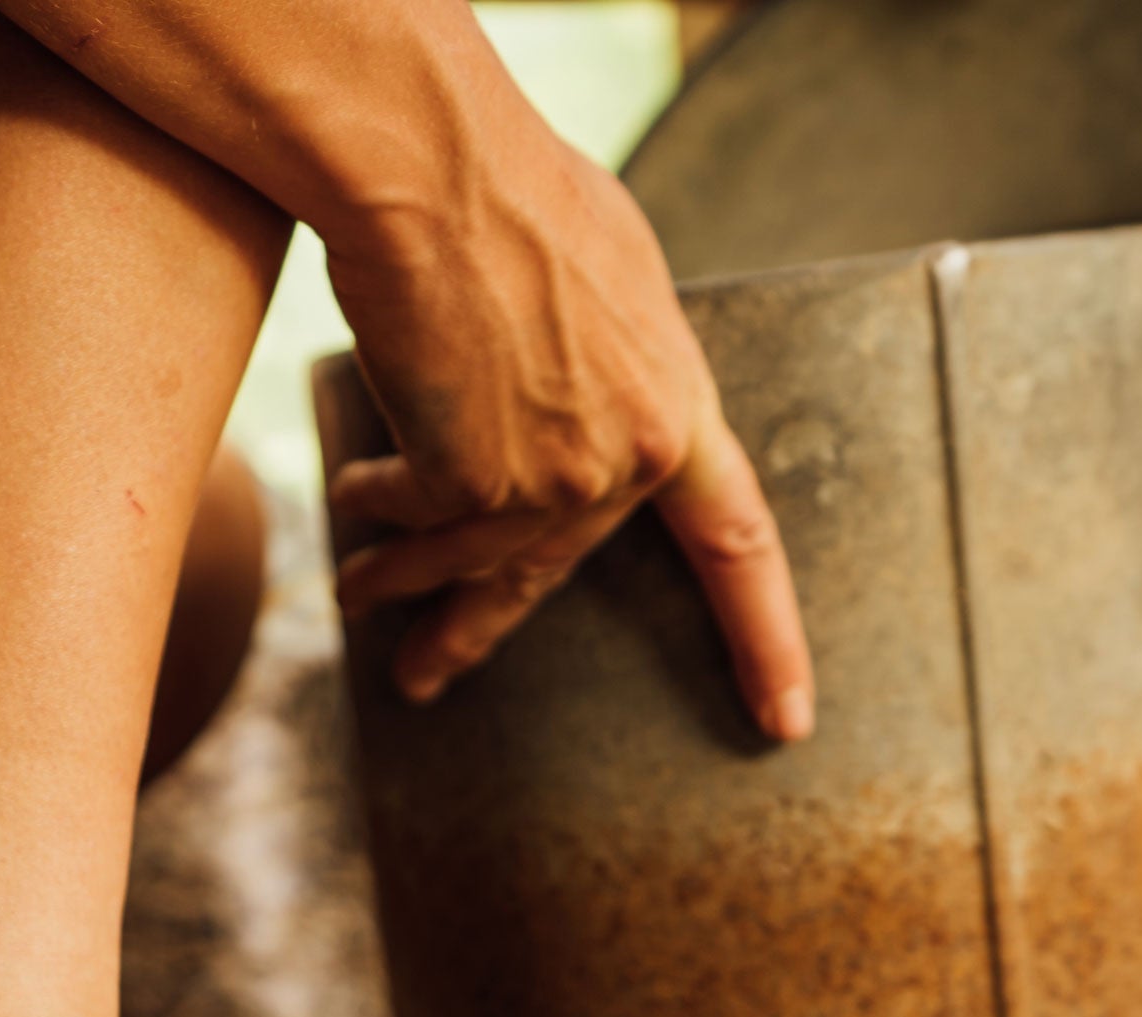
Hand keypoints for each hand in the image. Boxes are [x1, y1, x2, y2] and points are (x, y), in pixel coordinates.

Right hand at [323, 142, 813, 739]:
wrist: (436, 172)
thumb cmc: (513, 194)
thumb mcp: (613, 278)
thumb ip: (618, 365)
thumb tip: (596, 401)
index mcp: (680, 408)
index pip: (739, 542)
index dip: (767, 637)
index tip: (787, 718)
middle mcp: (628, 460)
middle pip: (552, 572)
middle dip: (473, 632)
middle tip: (429, 676)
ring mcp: (553, 479)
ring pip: (470, 560)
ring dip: (400, 583)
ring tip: (360, 594)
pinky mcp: (471, 482)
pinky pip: (415, 519)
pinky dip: (378, 506)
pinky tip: (354, 490)